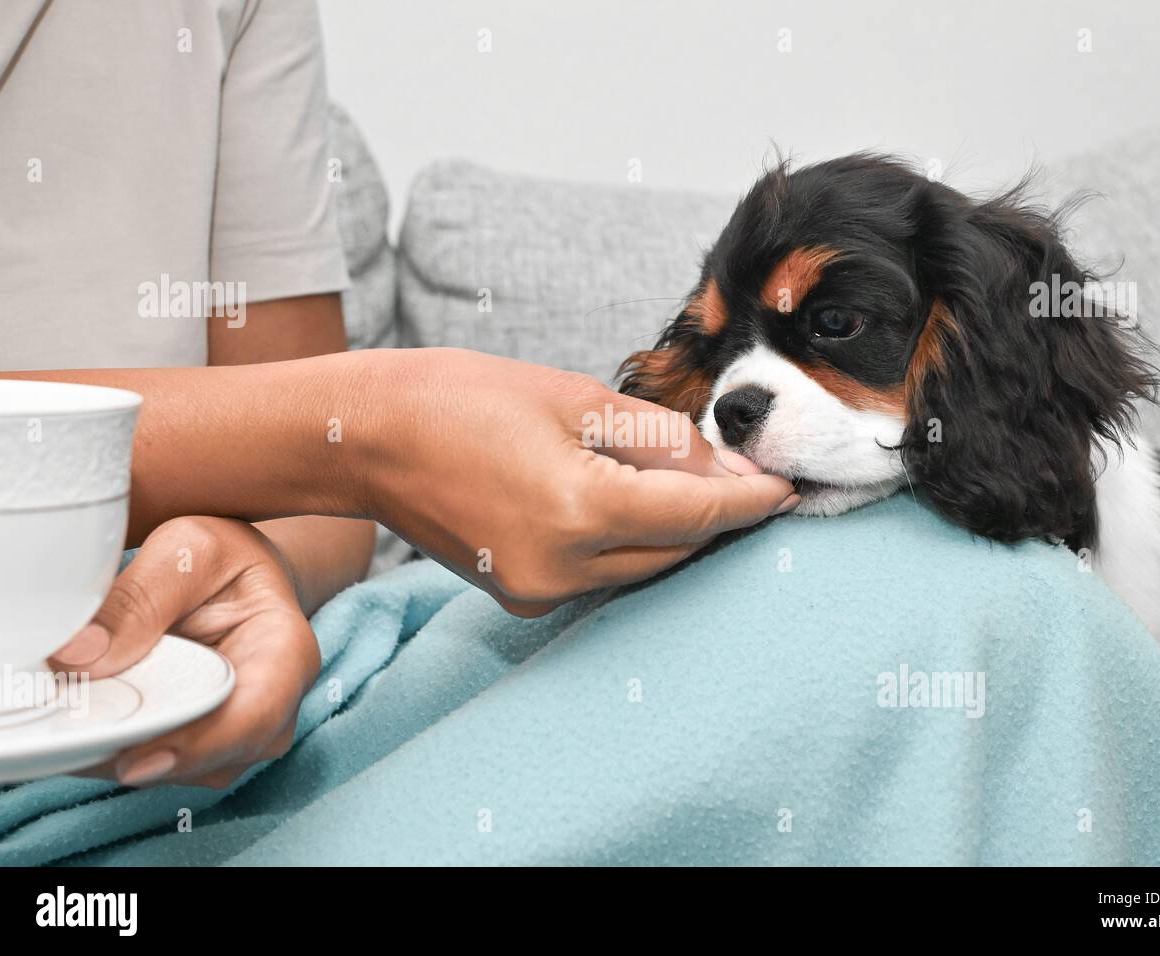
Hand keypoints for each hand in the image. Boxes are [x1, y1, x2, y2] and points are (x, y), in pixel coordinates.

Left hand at [49, 516, 320, 788]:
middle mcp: (272, 708)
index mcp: (286, 653)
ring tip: (72, 730)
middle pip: (213, 757)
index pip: (254, 715)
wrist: (236, 575)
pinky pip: (155, 763)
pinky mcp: (197, 746)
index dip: (197, 746)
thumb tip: (76, 657)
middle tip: (77, 742)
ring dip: (121, 757)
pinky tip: (81, 727)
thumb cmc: (224, 561)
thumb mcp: (188, 551)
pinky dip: (114, 751)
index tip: (133, 761)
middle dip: (141, 755)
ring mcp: (237, 735)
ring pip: (179, 771)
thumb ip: (138, 599)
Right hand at [354, 348, 797, 615]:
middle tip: (741, 473)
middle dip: (714, 514)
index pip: (697, 515)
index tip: (790, 487)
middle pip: (676, 550)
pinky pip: (601, 574)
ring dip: (672, 530)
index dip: (752, 502)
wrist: (368, 438)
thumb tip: (728, 472)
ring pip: (642, 566)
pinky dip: (626, 542)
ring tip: (680, 480)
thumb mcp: (576, 398)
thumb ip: (661, 441)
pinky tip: (624, 501)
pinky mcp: (521, 597)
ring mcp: (537, 591)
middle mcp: (562, 569)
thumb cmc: (463, 398)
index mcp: (579, 510)